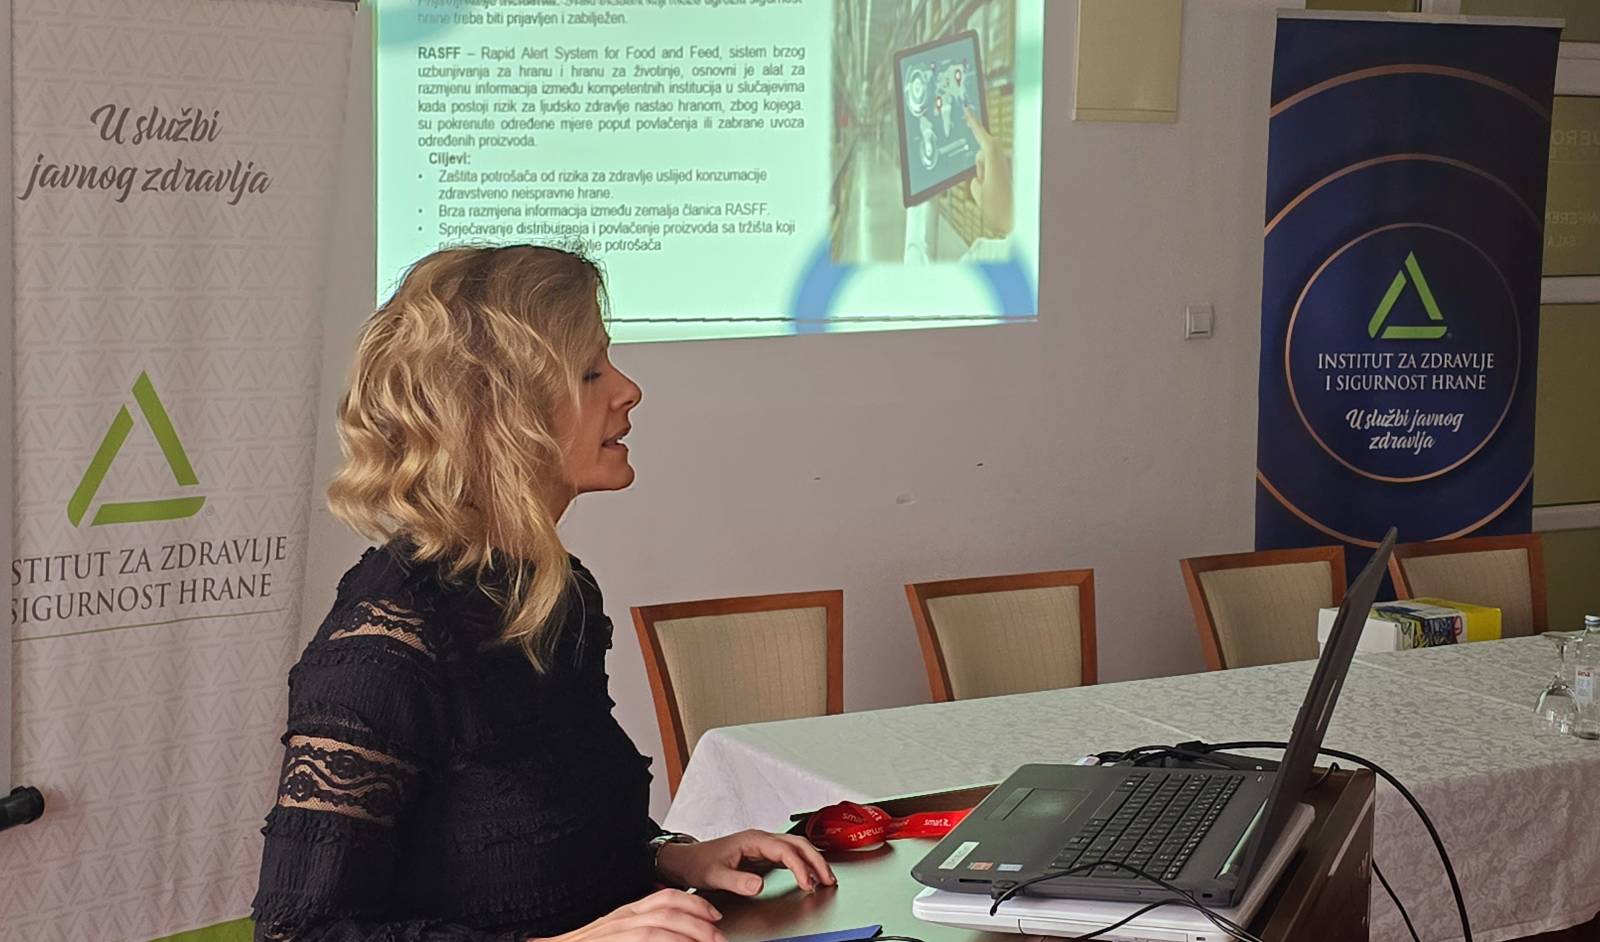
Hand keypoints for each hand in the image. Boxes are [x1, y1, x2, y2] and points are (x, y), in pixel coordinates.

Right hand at [538, 888, 724, 941]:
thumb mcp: (617, 934)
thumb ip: (641, 930)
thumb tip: (672, 934)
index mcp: (626, 913)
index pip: (666, 897)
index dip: (695, 905)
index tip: (715, 916)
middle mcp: (622, 918)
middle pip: (670, 907)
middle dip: (701, 920)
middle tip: (720, 935)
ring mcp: (617, 931)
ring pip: (663, 923)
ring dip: (693, 933)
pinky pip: (649, 939)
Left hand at [655, 829, 837, 894]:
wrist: (688, 860)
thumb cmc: (700, 863)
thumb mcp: (715, 875)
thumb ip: (737, 881)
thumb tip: (759, 885)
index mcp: (753, 840)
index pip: (785, 850)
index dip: (800, 867)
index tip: (807, 883)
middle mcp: (761, 839)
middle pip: (798, 844)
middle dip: (816, 861)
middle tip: (829, 880)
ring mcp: (763, 846)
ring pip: (797, 848)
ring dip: (813, 861)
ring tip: (826, 878)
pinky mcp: (763, 854)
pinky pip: (789, 856)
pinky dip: (804, 864)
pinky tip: (809, 876)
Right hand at [964, 107, 1013, 235]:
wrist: (1019, 220)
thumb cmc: (1001, 209)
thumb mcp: (978, 193)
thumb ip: (975, 179)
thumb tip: (981, 178)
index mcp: (995, 159)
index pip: (982, 135)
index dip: (974, 122)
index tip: (968, 110)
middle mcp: (1005, 159)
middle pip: (985, 151)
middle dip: (980, 165)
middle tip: (983, 184)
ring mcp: (1012, 165)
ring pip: (992, 163)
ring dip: (989, 176)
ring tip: (994, 194)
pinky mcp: (1016, 173)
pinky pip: (1000, 171)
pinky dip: (996, 180)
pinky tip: (1000, 194)